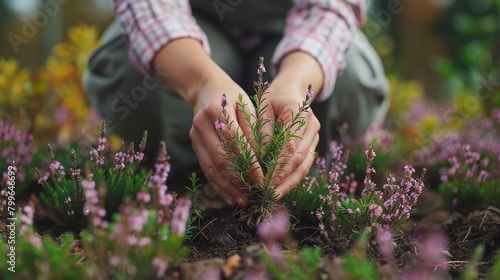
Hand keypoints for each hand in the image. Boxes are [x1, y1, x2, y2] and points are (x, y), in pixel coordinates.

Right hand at [190, 76, 263, 206]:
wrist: (205, 88)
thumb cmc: (232, 96)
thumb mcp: (246, 105)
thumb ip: (253, 129)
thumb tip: (261, 159)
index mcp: (217, 111)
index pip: (236, 144)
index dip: (250, 164)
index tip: (263, 180)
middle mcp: (202, 125)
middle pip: (220, 159)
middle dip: (238, 180)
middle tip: (255, 195)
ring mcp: (195, 136)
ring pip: (211, 168)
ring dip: (227, 188)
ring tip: (243, 202)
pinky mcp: (194, 144)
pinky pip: (206, 169)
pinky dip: (218, 185)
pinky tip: (230, 197)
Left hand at [262, 82, 320, 197]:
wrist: (292, 90)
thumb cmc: (272, 98)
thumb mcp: (263, 108)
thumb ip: (262, 132)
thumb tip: (259, 158)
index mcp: (300, 113)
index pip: (289, 145)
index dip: (276, 165)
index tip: (262, 179)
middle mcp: (312, 126)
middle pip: (298, 159)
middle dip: (282, 179)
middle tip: (265, 193)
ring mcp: (315, 136)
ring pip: (303, 165)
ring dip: (288, 183)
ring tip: (272, 196)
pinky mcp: (312, 145)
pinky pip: (304, 165)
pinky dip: (292, 178)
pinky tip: (280, 189)